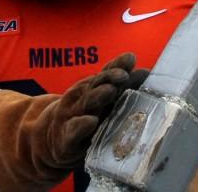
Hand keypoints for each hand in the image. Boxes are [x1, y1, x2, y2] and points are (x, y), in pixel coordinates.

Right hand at [0, 52, 148, 190]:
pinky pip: (74, 131)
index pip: (106, 74)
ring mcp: (73, 116)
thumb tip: (145, 72)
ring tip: (110, 91)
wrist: (52, 139)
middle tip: (123, 75)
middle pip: (97, 85)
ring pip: (87, 104)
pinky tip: (91, 121)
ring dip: (98, 96)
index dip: (118, 65)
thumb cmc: (85, 118)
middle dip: (110, 78)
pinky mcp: (67, 138)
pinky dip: (82, 126)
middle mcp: (82, 98)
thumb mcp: (101, 102)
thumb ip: (121, 86)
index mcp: (93, 89)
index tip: (131, 58)